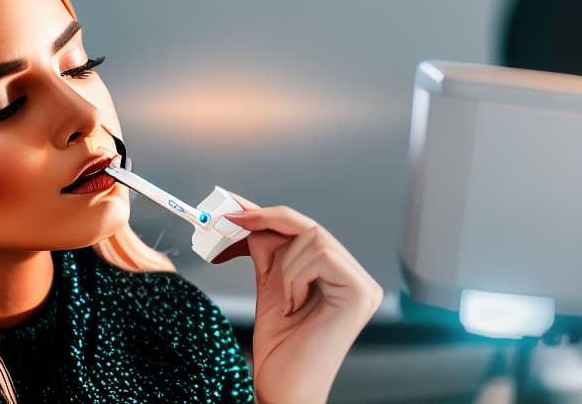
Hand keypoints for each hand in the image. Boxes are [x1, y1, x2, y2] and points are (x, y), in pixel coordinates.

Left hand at [214, 193, 382, 403]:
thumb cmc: (279, 350)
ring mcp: (363, 285)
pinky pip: (320, 255)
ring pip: (312, 238)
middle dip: (266, 225)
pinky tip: (292, 304)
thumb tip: (250, 214)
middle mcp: (355, 278)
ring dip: (282, 266)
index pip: (305, 230)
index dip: (270, 214)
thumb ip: (268, 250)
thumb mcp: (269, 286)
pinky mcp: (361, 293)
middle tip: (232, 225)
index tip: (234, 209)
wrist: (283, 389)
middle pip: (309, 227)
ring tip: (281, 300)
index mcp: (338, 275)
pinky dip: (294, 275)